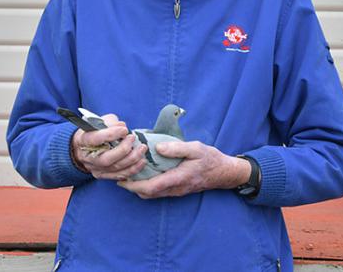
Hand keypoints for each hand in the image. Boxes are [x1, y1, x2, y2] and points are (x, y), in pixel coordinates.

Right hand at [71, 114, 147, 180]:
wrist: (82, 148)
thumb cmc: (94, 132)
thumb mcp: (99, 122)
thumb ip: (110, 122)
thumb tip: (122, 126)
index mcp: (83, 140)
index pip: (95, 139)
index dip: (111, 134)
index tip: (124, 130)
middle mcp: (88, 157)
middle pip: (106, 158)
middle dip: (123, 150)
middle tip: (133, 138)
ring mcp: (95, 168)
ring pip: (115, 168)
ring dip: (131, 159)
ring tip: (142, 149)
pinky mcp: (103, 175)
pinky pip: (119, 175)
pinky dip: (132, 169)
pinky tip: (141, 161)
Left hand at [117, 141, 250, 198]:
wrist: (224, 173)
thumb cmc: (210, 158)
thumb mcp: (196, 148)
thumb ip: (177, 148)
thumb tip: (158, 148)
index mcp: (178, 178)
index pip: (151, 187)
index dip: (134, 186)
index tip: (121, 179)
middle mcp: (176, 188)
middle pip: (148, 194)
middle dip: (131, 188)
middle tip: (118, 176)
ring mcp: (177, 191)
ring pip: (152, 194)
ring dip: (138, 188)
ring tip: (127, 175)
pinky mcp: (178, 190)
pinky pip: (158, 192)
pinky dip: (147, 186)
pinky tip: (143, 176)